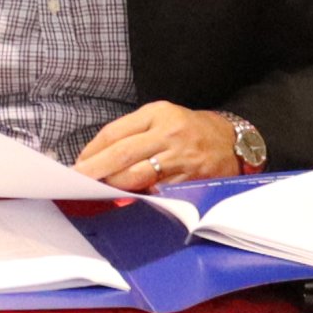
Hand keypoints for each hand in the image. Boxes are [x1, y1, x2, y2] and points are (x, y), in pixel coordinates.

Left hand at [75, 102, 244, 191]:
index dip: (93, 151)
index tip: (79, 164)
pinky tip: (129, 198)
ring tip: (101, 190)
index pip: (116, 133)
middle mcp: (168, 134)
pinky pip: (158, 191)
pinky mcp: (191, 180)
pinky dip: (141, 196)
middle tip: (78, 181)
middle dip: (96, 169)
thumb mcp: (162, 118)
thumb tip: (98, 157)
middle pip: (123, 153)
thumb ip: (133, 133)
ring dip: (115, 185)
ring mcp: (180, 158)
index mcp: (157, 114)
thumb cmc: (189, 130)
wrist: (233, 141)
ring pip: (138, 175)